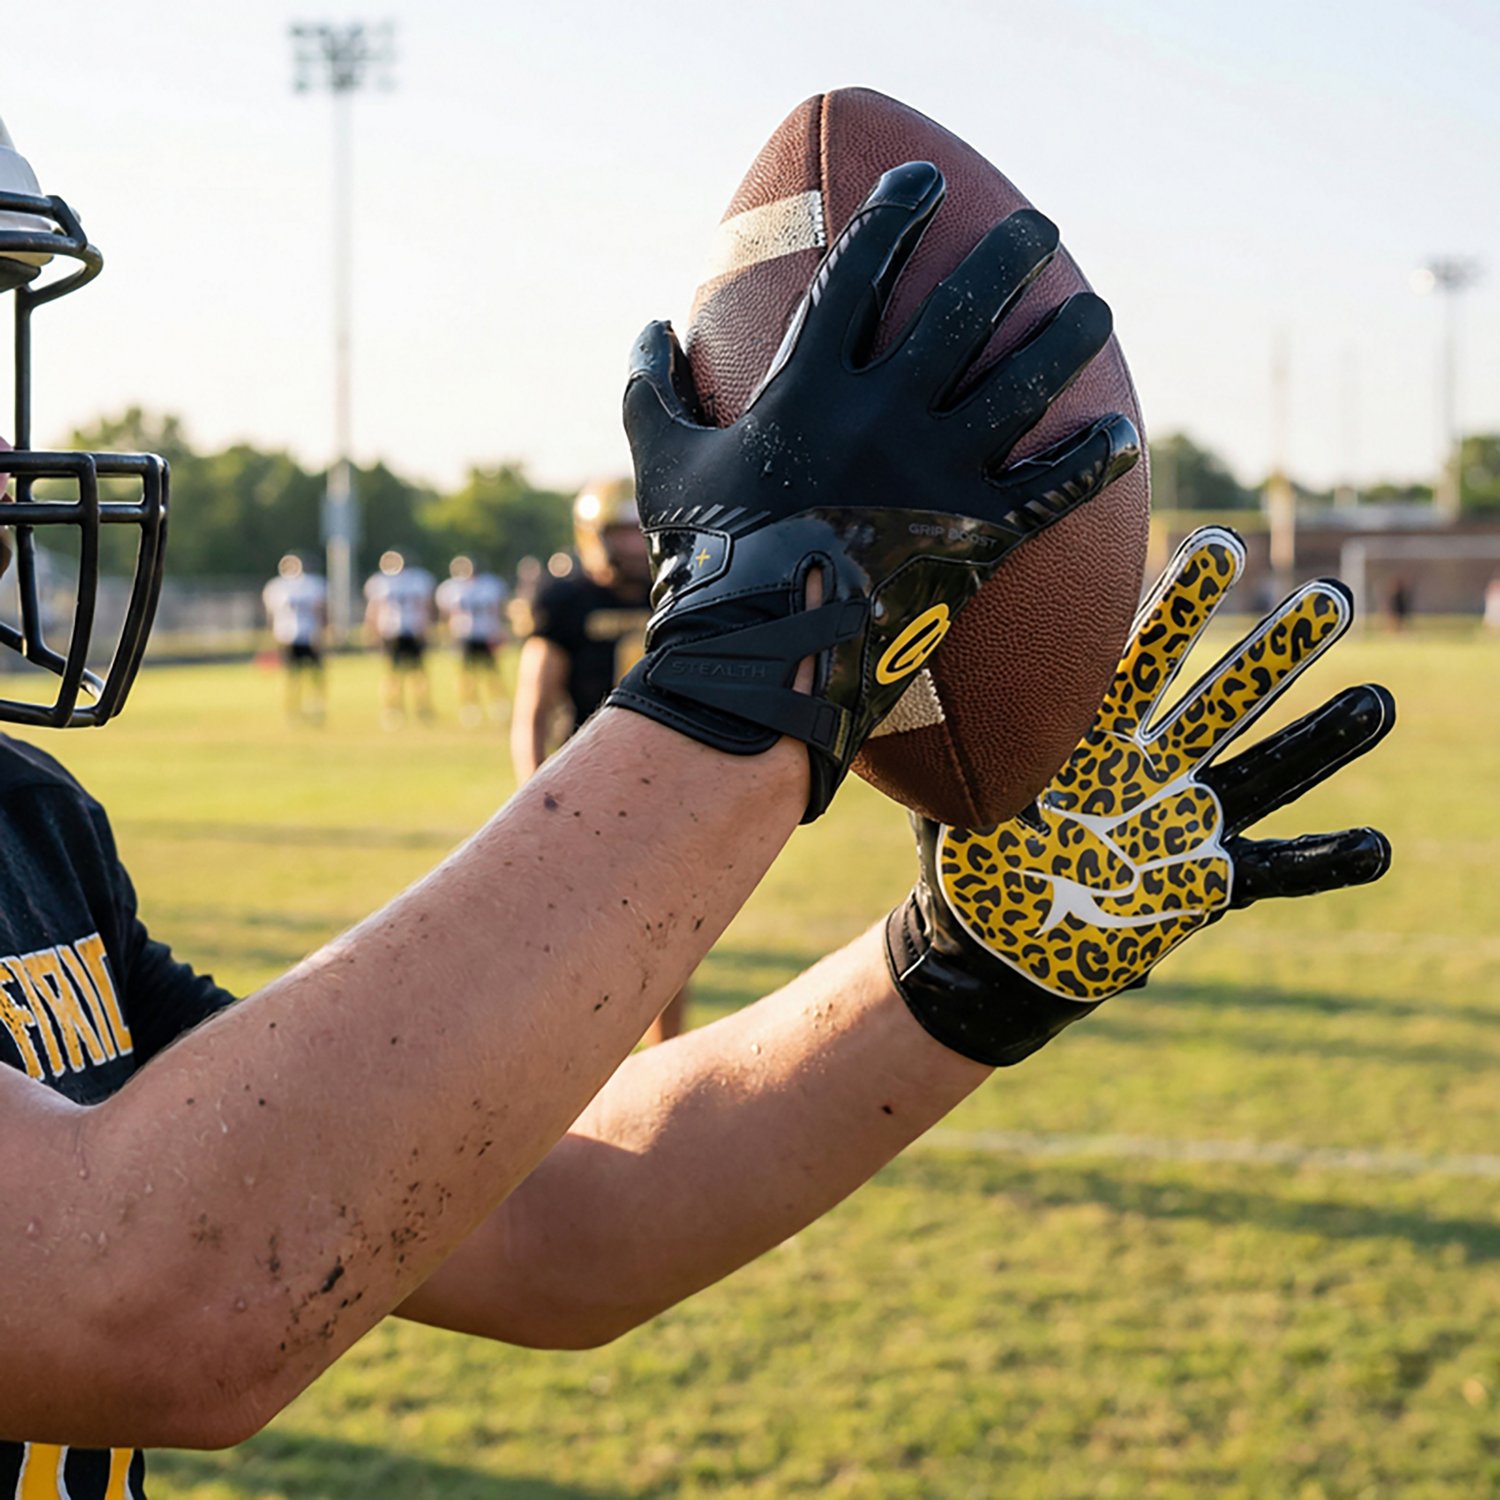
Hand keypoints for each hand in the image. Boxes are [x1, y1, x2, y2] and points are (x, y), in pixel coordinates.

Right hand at [607, 161, 1139, 819]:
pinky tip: (1121, 433)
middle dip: (1009, 257)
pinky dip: (1089, 461)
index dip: (894, 214)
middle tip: (1037, 231)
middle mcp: (881, 418)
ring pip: (1022, 386)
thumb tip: (649, 325)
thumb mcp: (662, 469)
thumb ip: (652, 391)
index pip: (859, 273)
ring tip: (1094, 310)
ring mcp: (934, 477)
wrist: (755, 669)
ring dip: (1067, 340)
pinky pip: (1049, 491)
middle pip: (963, 312)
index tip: (924, 180)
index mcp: (806, 391)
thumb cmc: (704, 566)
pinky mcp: (974, 538)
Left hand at [887, 525, 1394, 1064]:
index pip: (1140, 657)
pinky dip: (1324, 863)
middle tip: (1328, 597)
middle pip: (1223, 698)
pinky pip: (1276, 873)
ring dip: (1320, 740)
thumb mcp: (943, 790)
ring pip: (1264, 771)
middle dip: (1275, 651)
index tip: (1219, 548)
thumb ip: (930, 729)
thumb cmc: (965, 860)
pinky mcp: (1204, 885)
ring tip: (1379, 700)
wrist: (987, 949)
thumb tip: (881, 654)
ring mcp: (1185, 822)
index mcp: (1091, 736)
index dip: (1180, 608)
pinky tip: (1378, 845)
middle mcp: (1152, 766)